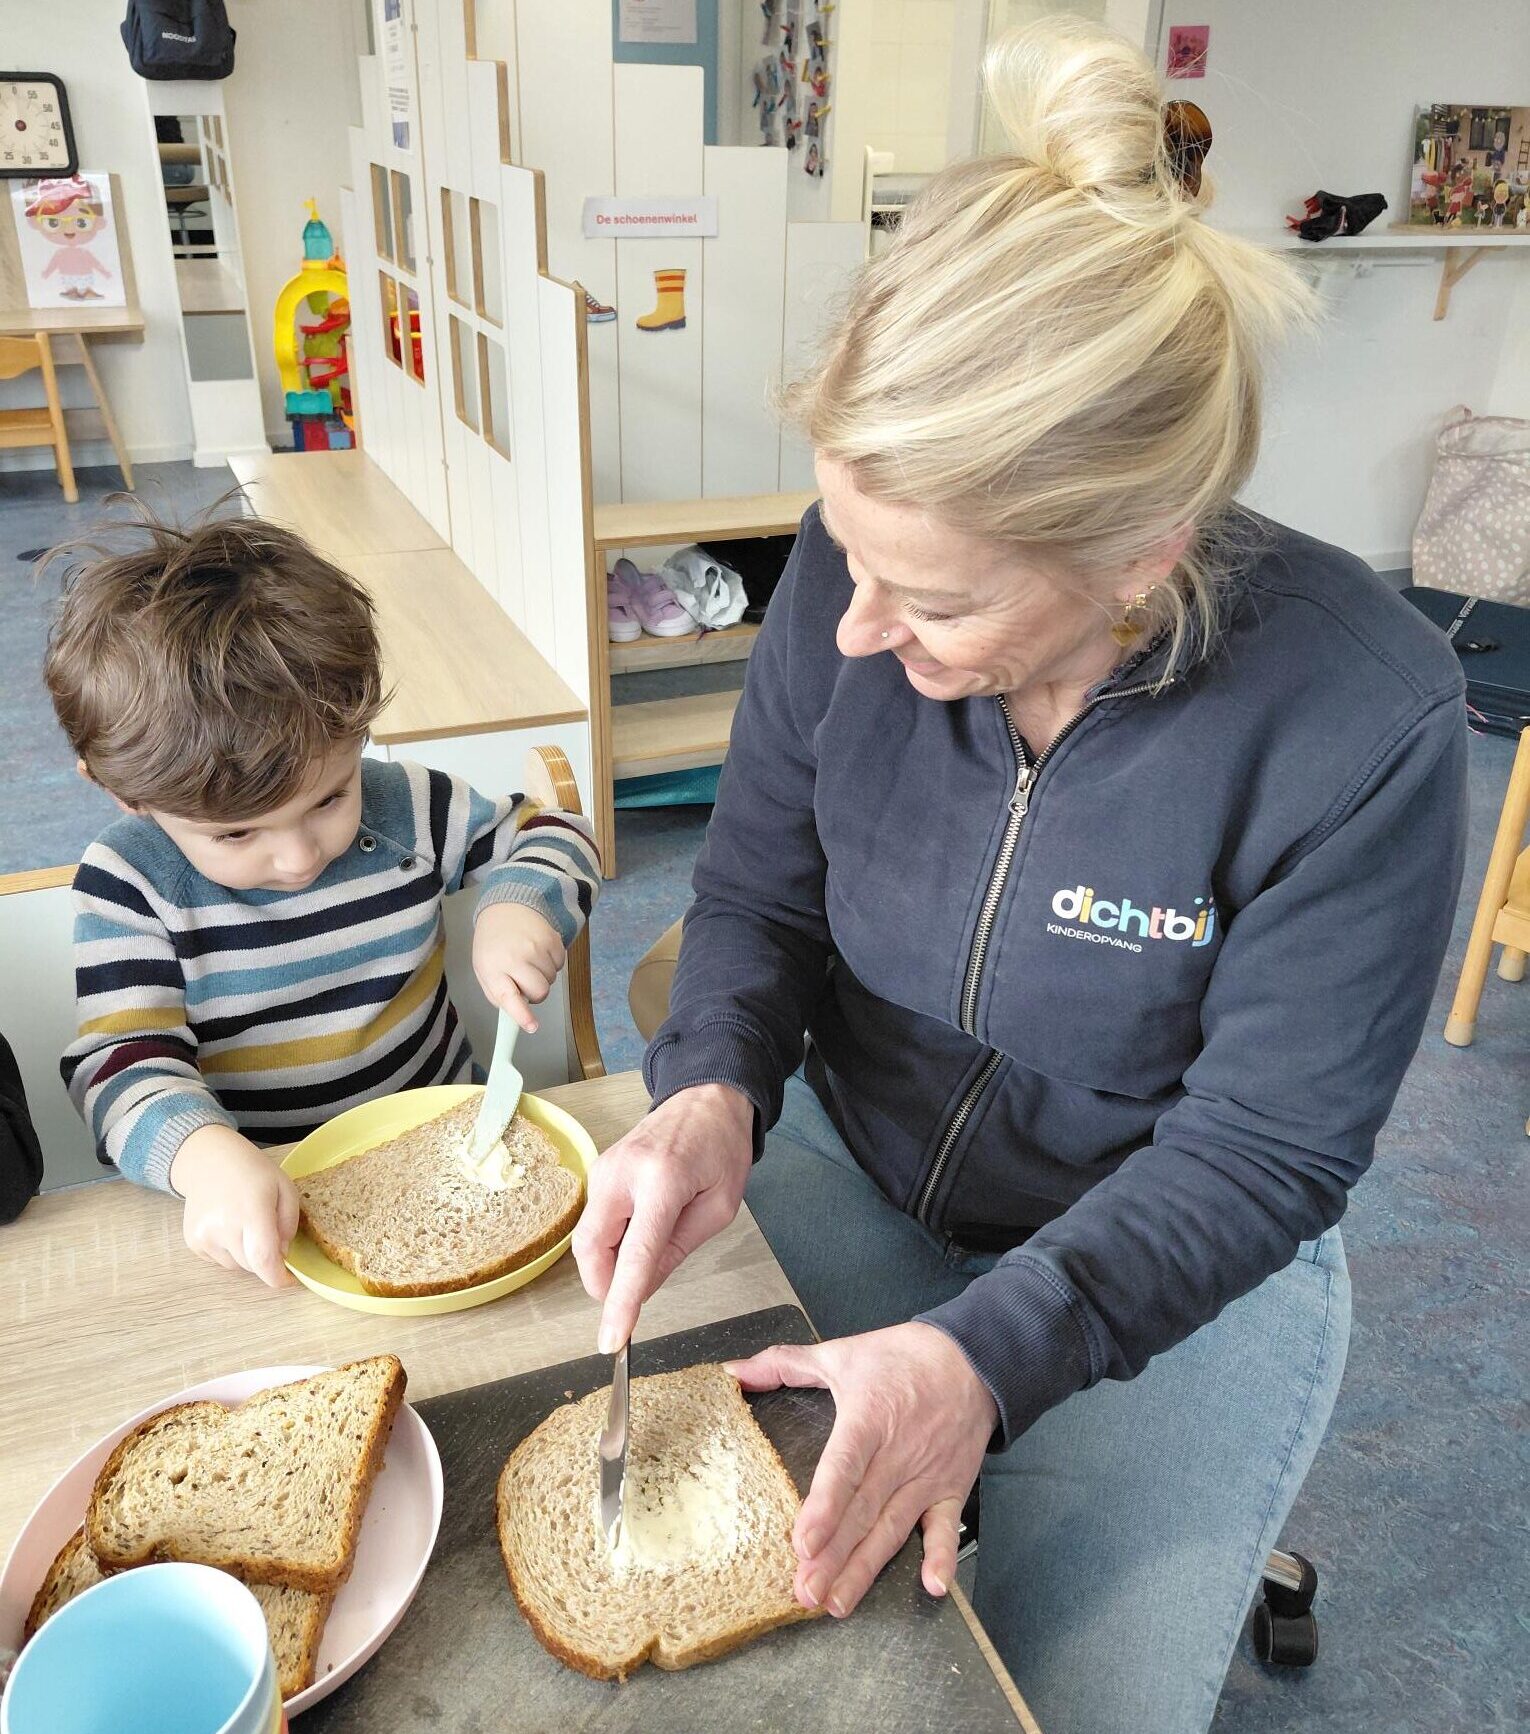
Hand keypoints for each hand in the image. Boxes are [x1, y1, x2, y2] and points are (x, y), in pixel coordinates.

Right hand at [170, 1124, 299, 1288]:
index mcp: (251, 1210)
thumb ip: (289, 1223)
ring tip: (246, 1225)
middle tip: (269, 1236)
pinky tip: (229, 1226)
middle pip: (252, 1266)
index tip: (289, 1279)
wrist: (208, 1161)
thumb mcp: (285, 1187)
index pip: (263, 1258)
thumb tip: (281, 1255)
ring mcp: (204, 1236)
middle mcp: (224, 1227)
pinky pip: (220, 1261)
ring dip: (248, 1255)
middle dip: (267, 1260)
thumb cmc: (253, 1172)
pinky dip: (231, 1252)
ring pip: (237, 1266)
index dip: (278, 1277)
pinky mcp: (193, 1242)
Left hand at [473, 904, 565, 1033]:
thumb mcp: (484, 970)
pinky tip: (539, 951)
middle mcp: (515, 957)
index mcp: (493, 968)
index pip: (508, 996)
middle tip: (525, 981)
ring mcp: (536, 946)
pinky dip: (551, 963)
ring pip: (551, 980)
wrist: (506, 908)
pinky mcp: (552, 939)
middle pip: (539, 992)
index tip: (532, 1027)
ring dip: (543, 976)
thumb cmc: (493, 944)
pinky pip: (560, 965)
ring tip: (529, 960)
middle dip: (535, 993)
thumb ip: (498, 993)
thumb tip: (518, 1012)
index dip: (522, 1014)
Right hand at [573, 1083, 753, 1352]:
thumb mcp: (719, 1208)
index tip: (611, 1340)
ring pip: (588, 1239)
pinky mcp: (597, 1171)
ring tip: (655, 1238)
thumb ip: (678, 1251)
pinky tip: (642, 1225)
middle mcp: (622, 1172)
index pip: (635, 1255)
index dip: (620, 1303)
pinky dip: (611, 1240)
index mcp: (662, 1181)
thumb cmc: (721, 1148)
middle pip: (591, 1249)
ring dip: (610, 1259)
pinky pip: (595, 1221)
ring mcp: (602, 1169)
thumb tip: (639, 1291)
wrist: (705, 1097)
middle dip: (605, 1284)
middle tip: (634, 1295)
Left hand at [726, 1322, 998, 1614]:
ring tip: (838, 1603)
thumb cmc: (902, 1357)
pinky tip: (932, 1586)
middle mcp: (897, 1456)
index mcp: (868, 1421)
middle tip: (806, 1594)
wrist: (972, 1357)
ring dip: (865, 1569)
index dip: (824, 1508)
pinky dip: (942, 1557)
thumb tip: (733, 1373)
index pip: (843, 1469)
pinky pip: (946, 1528)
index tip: (804, 1543)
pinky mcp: (951, 1489)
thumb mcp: (840, 1353)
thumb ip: (783, 1364)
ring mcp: (926, 1478)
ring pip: (892, 1529)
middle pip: (861, 1513)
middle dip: (833, 1557)